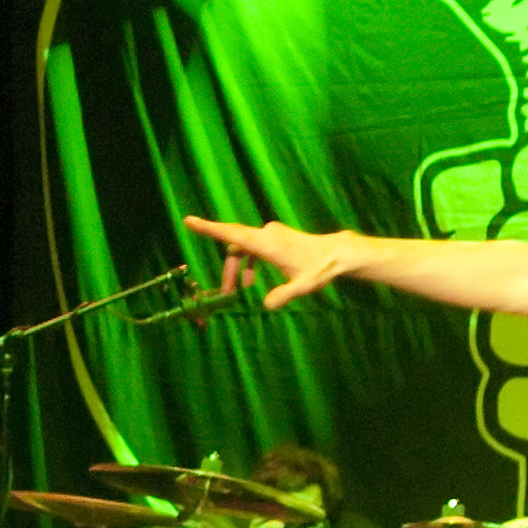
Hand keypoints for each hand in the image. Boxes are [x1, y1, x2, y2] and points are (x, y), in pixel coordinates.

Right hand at [182, 216, 360, 310]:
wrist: (338, 254)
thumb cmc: (320, 268)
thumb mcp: (303, 286)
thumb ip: (283, 295)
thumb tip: (267, 306)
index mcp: (267, 243)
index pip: (232, 234)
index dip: (209, 228)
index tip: (189, 221)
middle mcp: (266, 234)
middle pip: (234, 246)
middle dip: (227, 269)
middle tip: (224, 293)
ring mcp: (271, 234)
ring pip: (243, 248)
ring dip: (237, 268)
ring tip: (237, 291)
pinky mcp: (275, 238)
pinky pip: (253, 248)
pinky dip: (248, 263)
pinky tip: (251, 282)